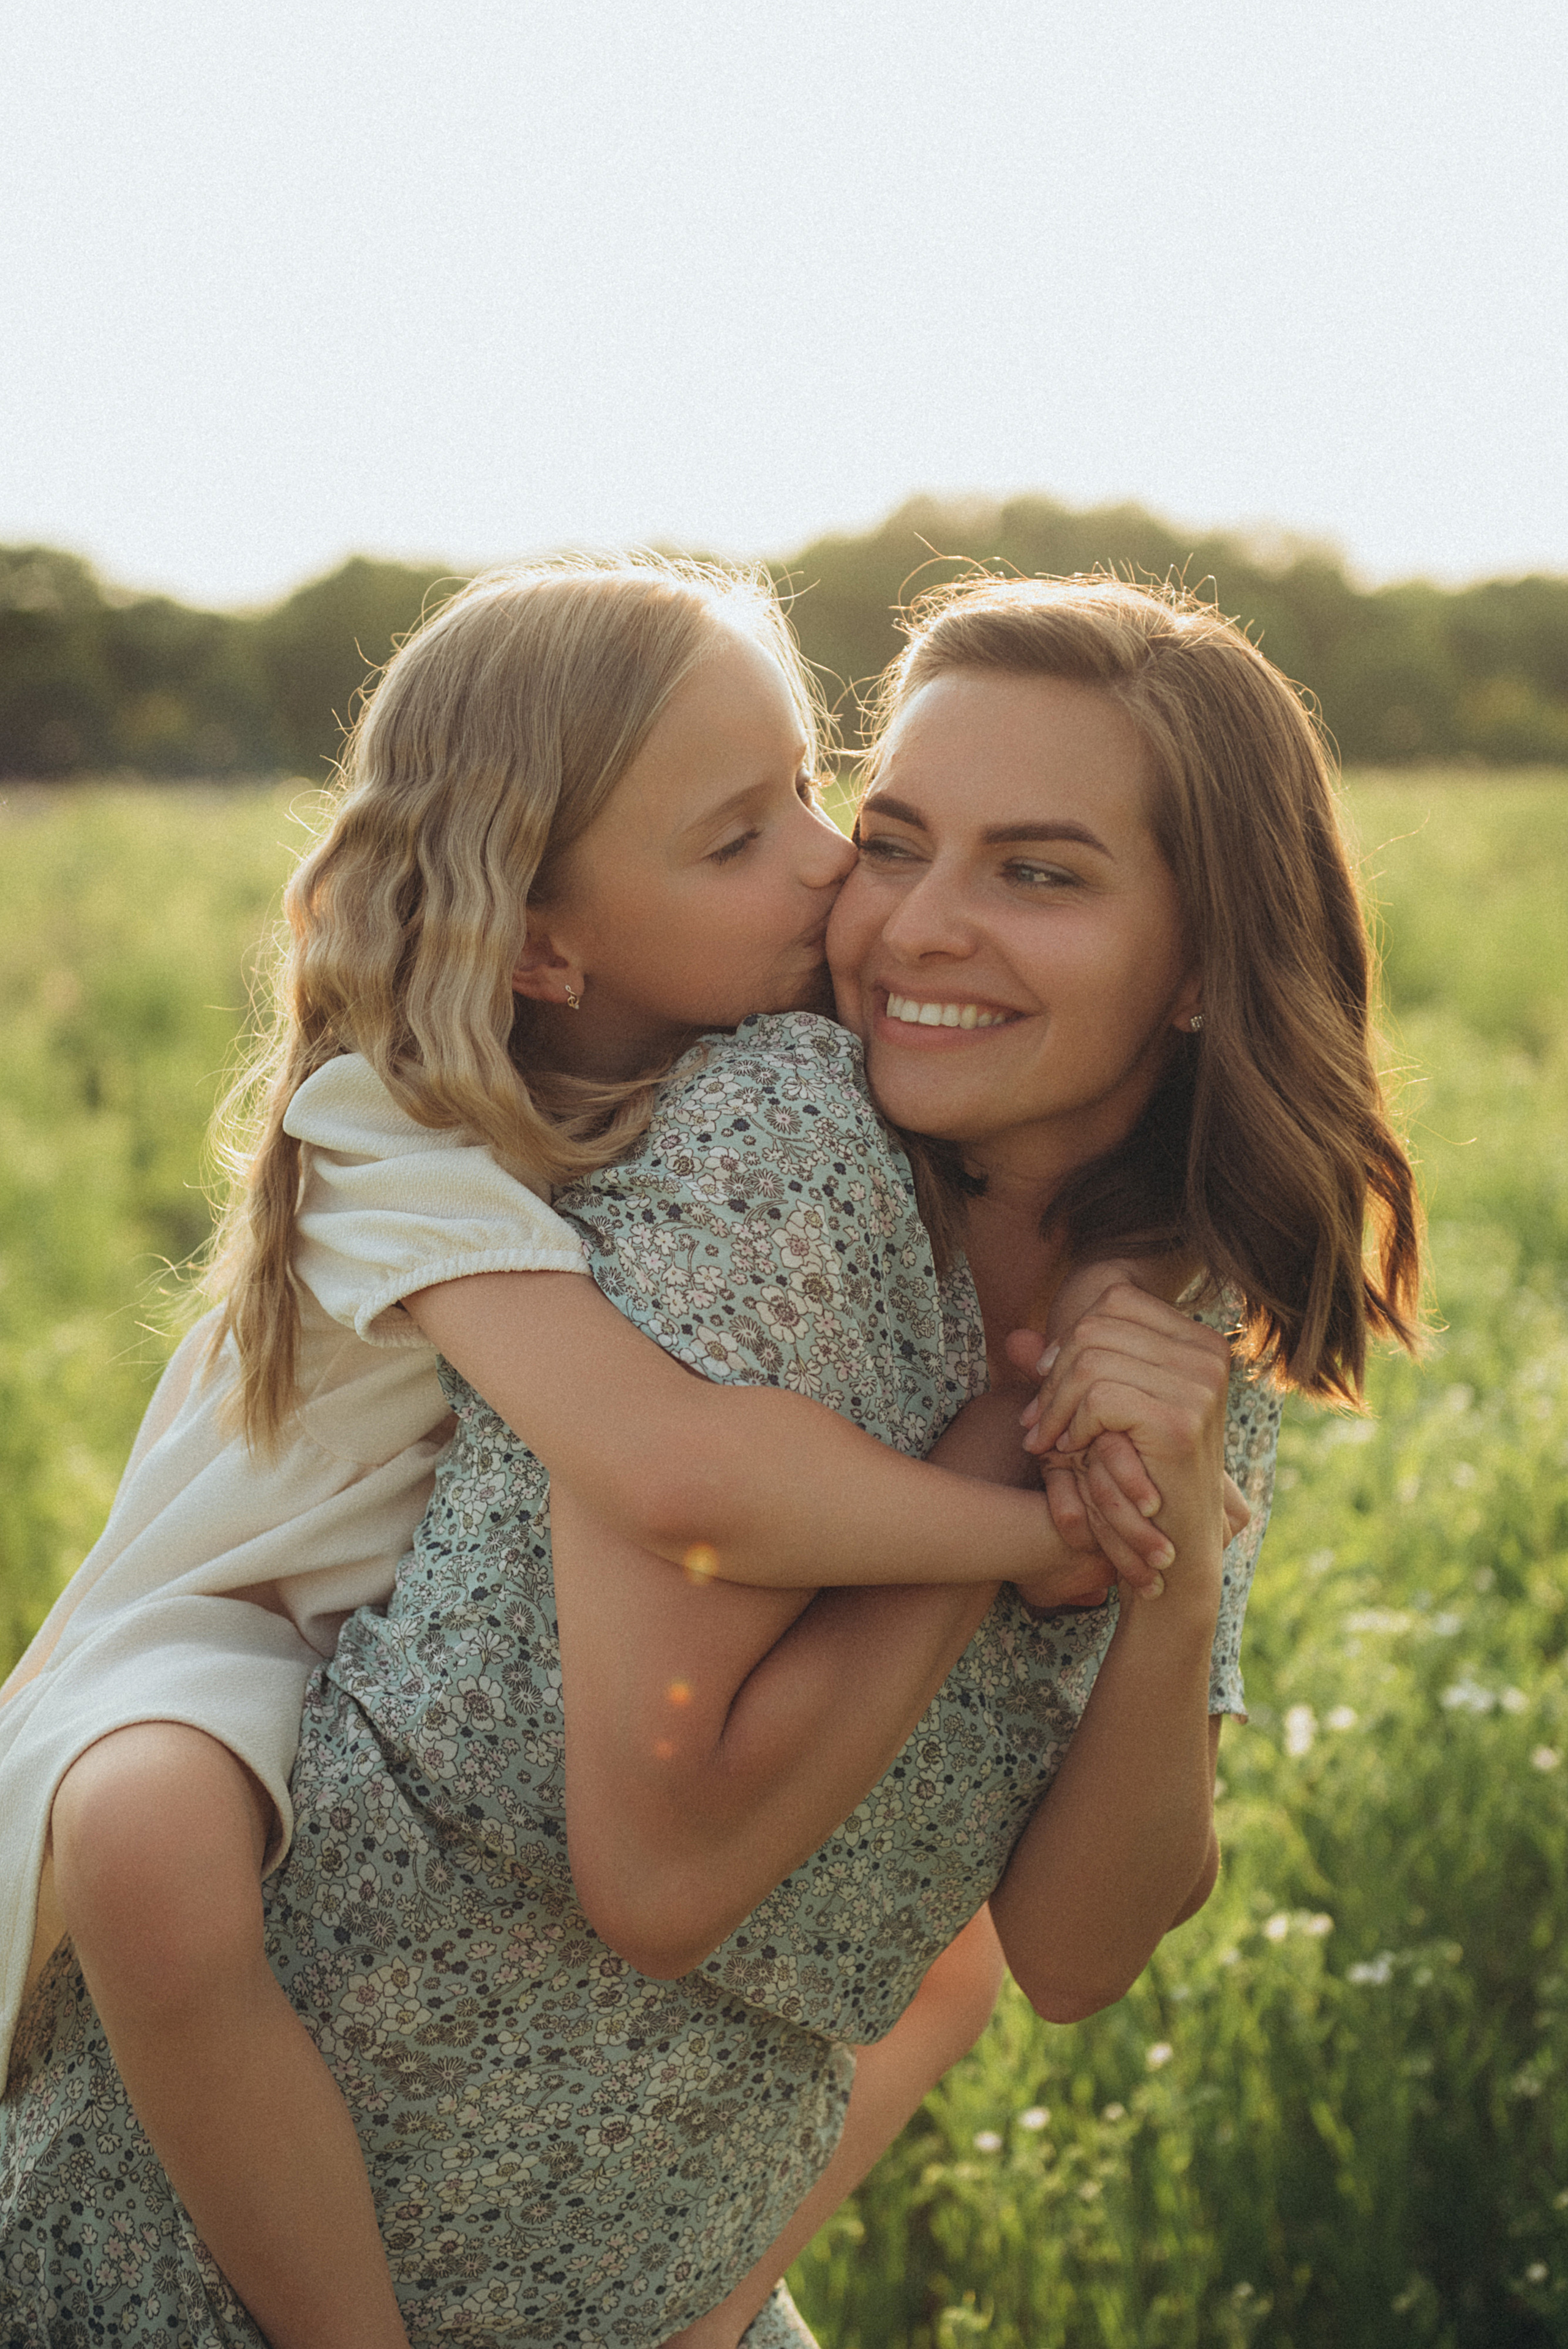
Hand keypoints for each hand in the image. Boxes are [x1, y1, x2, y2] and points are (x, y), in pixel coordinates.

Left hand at [1014, 1283, 1232, 1615]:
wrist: (1177, 1543)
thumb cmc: (1135, 1472)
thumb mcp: (1100, 1411)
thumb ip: (1065, 1371)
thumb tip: (1014, 1338)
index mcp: (1199, 1341)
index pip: (1115, 1300)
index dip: (1069, 1337)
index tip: (1048, 1382)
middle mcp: (1208, 1354)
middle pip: (1096, 1326)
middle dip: (1053, 1374)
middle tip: (1036, 1421)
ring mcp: (1201, 1385)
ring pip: (1090, 1359)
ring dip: (1056, 1403)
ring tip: (1049, 1439)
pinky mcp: (1181, 1420)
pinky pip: (1098, 1396)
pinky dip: (1073, 1423)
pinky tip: (1074, 1449)